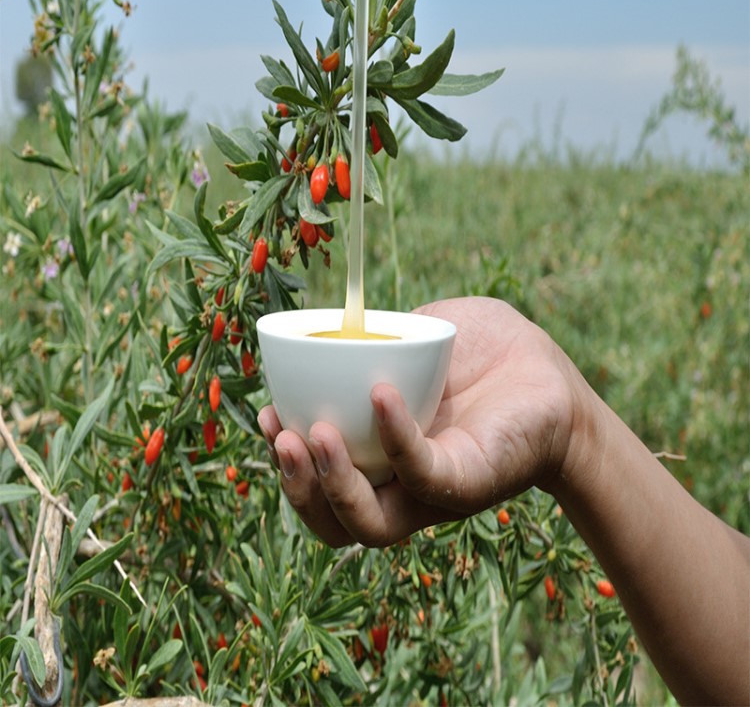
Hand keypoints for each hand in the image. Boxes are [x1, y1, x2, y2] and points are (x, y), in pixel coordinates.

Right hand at [258, 297, 586, 546]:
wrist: (546, 371)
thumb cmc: (482, 353)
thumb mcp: (417, 337)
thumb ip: (375, 340)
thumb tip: (336, 332)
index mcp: (378, 459)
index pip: (320, 479)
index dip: (284, 460)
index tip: (266, 415)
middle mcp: (399, 487)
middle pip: (333, 519)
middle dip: (296, 485)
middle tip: (279, 435)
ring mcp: (432, 492)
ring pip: (368, 522)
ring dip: (330, 484)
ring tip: (311, 434)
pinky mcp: (468, 481)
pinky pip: (422, 472)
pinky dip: (395, 438)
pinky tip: (380, 394)